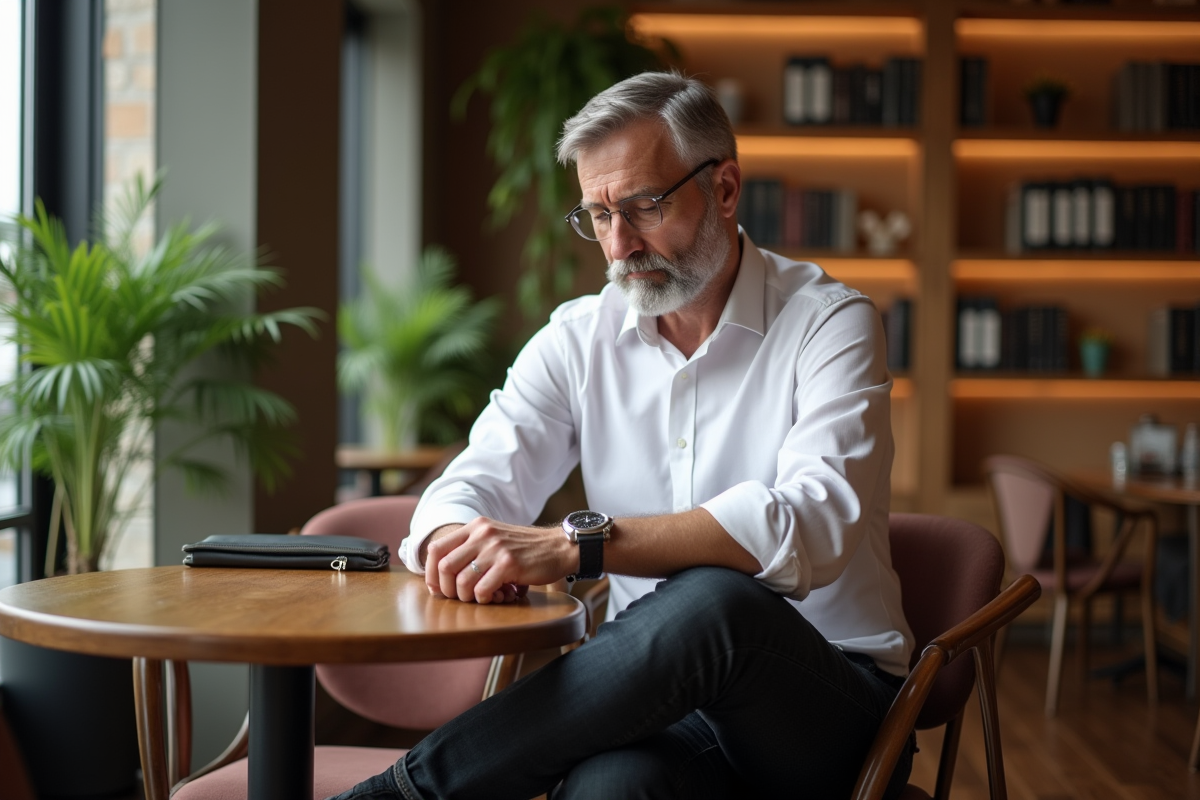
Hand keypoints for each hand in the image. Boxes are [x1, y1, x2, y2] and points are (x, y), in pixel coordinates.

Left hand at [424, 517, 577, 603]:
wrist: (559, 547)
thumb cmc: (526, 549)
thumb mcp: (496, 539)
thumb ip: (472, 548)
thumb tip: (441, 576)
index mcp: (476, 526)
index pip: (436, 548)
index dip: (430, 573)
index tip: (437, 588)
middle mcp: (482, 534)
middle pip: (444, 567)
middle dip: (447, 589)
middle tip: (459, 598)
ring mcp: (495, 548)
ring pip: (461, 581)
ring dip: (467, 597)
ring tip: (481, 598)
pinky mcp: (509, 564)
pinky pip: (482, 590)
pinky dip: (485, 599)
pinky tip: (497, 596)